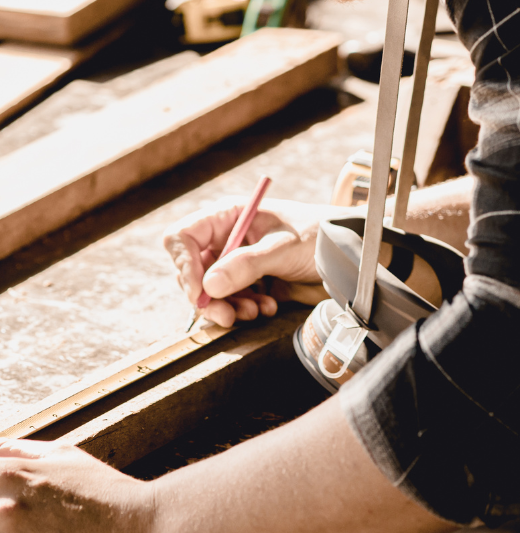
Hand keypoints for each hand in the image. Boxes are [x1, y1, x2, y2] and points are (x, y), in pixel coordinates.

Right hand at [164, 197, 347, 327]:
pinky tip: (267, 306)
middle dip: (208, 296)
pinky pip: (230, 301)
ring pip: (210, 291)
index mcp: (228, 217)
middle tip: (226, 315)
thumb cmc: (319, 235)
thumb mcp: (283, 247)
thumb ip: (246, 265)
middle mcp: (227, 239)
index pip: (183, 238)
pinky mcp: (250, 283)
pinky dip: (243, 309)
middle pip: (192, 270)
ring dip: (228, 306)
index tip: (200, 292)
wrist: (348, 255)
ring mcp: (237, 262)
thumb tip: (208, 286)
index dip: (184, 265)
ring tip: (255, 311)